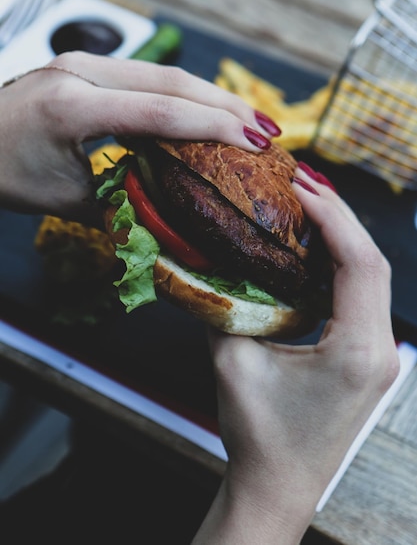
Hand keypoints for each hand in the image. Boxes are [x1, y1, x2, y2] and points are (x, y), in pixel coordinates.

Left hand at [0, 51, 277, 222]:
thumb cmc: (5, 173)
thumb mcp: (65, 199)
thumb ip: (122, 205)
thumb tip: (168, 220)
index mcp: (74, 106)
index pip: (162, 111)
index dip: (215, 127)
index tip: (256, 143)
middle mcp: (81, 72)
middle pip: (173, 81)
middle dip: (226, 106)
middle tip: (267, 131)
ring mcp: (83, 62)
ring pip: (163, 73)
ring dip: (209, 96)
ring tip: (249, 121)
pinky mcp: (85, 66)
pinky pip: (146, 76)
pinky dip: (182, 94)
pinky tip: (206, 110)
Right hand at [195, 166, 398, 544]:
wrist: (278, 486)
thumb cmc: (258, 435)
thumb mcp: (231, 362)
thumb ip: (220, 305)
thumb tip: (204, 259)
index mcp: (355, 350)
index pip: (358, 262)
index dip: (332, 216)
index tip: (300, 185)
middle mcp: (379, 350)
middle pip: (371, 262)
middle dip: (339, 215)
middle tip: (301, 182)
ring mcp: (380, 355)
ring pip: (371, 276)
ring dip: (342, 236)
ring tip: (307, 204)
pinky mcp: (368, 357)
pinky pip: (363, 296)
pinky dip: (341, 263)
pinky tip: (314, 247)